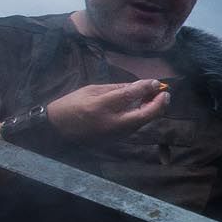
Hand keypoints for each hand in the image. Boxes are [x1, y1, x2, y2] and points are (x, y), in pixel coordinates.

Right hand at [46, 80, 169, 141]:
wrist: (57, 129)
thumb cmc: (72, 105)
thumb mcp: (92, 90)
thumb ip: (117, 88)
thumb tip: (139, 86)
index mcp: (102, 106)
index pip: (131, 95)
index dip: (147, 87)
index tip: (156, 82)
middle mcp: (113, 122)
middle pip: (146, 114)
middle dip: (160, 103)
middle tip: (164, 92)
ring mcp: (116, 134)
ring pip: (143, 121)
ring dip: (153, 109)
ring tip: (156, 96)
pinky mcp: (117, 139)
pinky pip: (135, 126)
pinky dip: (144, 115)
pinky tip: (144, 106)